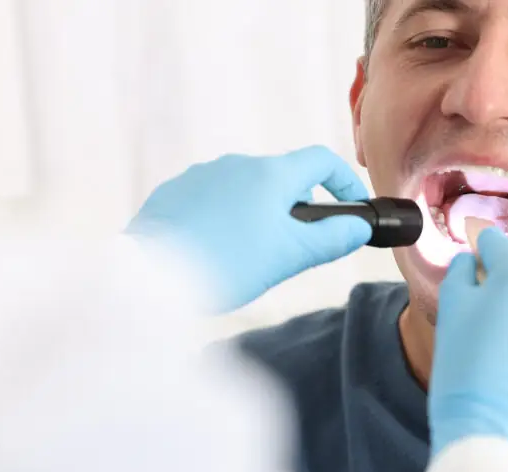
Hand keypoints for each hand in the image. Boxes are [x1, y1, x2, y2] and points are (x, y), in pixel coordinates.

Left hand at [126, 146, 372, 311]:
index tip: (352, 208)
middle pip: (283, 177)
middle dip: (298, 207)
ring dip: (261, 214)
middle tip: (298, 246)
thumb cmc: (226, 264)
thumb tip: (358, 227)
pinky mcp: (174, 193)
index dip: (344, 182)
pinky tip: (219, 252)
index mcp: (270, 174)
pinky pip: (214, 200)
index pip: (321, 160)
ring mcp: (202, 175)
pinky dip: (227, 220)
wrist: (149, 275)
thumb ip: (332, 239)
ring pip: (247, 190)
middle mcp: (236, 164)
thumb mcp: (290, 256)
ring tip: (253, 256)